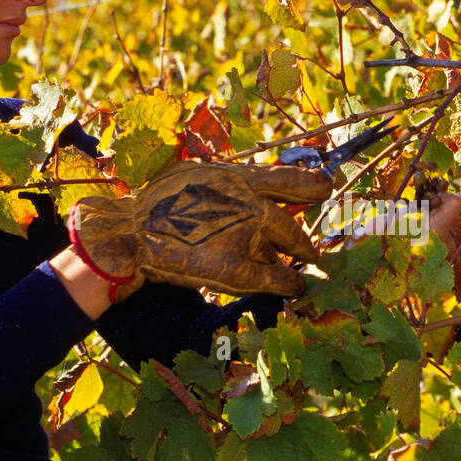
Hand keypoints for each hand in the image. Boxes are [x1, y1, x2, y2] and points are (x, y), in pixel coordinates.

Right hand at [69, 160, 332, 301]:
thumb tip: (254, 187)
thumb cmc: (160, 201)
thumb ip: (231, 180)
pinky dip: (287, 283)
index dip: (312, 184)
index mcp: (238, 178)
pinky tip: (296, 287)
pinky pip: (272, 279)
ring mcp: (245, 238)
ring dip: (291, 258)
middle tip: (312, 250)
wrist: (132, 231)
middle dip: (301, 237)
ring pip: (280, 250)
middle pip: (288, 222)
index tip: (328, 187)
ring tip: (298, 265)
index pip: (288, 179)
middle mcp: (248, 205)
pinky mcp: (236, 269)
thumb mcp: (199, 174)